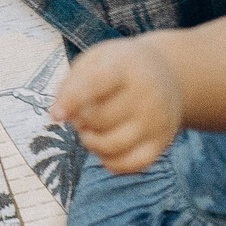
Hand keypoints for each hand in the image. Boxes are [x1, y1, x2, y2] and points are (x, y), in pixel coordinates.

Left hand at [51, 38, 182, 171]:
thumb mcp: (95, 60)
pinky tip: (106, 150)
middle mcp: (146, 93)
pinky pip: (130, 165)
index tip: (55, 115)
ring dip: (91, 143)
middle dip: (80, 120)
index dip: (73, 100)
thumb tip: (58, 116)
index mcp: (125, 66)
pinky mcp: (161, 142)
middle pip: (98, 119)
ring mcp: (156, 120)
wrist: (169, 73)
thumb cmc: (120, 68)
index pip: (96, 84)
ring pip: (111, 146)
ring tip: (90, 131)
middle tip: (81, 114)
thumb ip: (71, 83)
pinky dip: (110, 163)